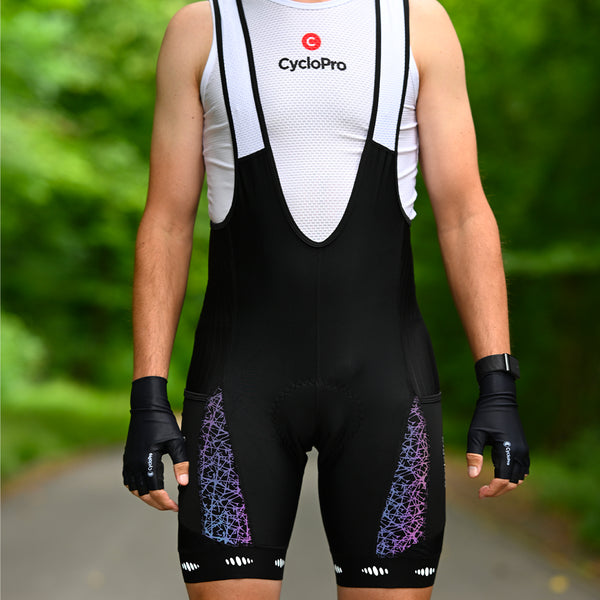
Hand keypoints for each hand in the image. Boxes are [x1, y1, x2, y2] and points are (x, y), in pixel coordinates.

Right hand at [122, 376, 188, 510]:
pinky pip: (129, 481)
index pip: (155, 491)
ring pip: (135, 490)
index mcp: (147, 462)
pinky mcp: (127, 458)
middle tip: (171, 507)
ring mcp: (129, 462)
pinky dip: (138, 488)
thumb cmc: (164, 423)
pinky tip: (149, 487)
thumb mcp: (176, 442)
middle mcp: (135, 465)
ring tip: (162, 500)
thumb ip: (181, 463)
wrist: (147, 407)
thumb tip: (184, 484)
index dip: (165, 502)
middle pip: (144, 494)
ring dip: (147, 497)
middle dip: (158, 503)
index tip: (176, 507)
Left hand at [466, 371, 528, 497]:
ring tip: (490, 485)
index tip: (480, 493)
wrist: (500, 398)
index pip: (503, 479)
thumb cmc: (485, 415)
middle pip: (512, 482)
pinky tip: (499, 474)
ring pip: (519, 478)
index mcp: (508, 449)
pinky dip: (512, 476)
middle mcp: (520, 453)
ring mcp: (524, 451)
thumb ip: (474, 455)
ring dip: (506, 484)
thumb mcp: (475, 434)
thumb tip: (472, 476)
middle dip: (498, 490)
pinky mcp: (523, 448)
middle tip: (482, 492)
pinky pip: (522, 469)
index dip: (492, 490)